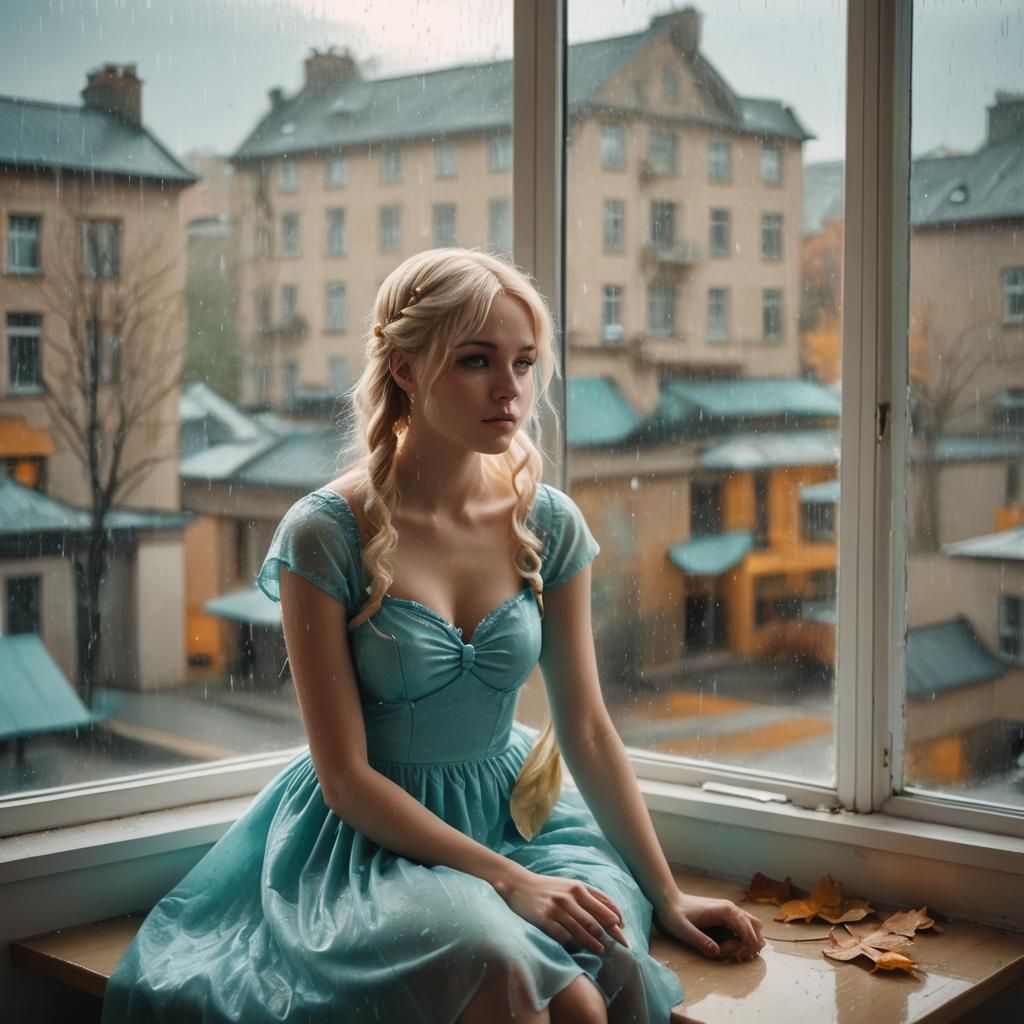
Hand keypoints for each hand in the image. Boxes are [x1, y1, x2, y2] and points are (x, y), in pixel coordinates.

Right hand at [498, 869, 630, 954]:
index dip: (616, 920)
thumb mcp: (571, 885)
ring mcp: (556, 909)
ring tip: (602, 950)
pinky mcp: (544, 920)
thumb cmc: (549, 888)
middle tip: (621, 946)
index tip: (624, 930)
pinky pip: (563, 936)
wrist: (518, 884)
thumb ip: (592, 896)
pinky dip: (572, 944)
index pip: (603, 905)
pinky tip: (576, 948)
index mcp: (578, 887)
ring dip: (594, 943)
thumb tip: (616, 914)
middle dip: (611, 934)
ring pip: (581, 930)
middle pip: (595, 920)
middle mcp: (569, 897)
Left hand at [655, 891, 763, 961]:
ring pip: (752, 929)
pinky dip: (740, 940)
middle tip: (728, 954)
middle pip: (756, 930)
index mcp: (726, 910)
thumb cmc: (674, 914)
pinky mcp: (726, 916)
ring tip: (727, 951)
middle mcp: (732, 909)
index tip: (724, 953)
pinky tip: (725, 947)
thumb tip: (717, 952)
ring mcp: (730, 912)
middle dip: (747, 946)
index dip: (741, 948)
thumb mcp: (683, 930)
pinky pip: (742, 929)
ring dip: (745, 943)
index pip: (749, 933)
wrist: (667, 900)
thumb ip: (700, 940)